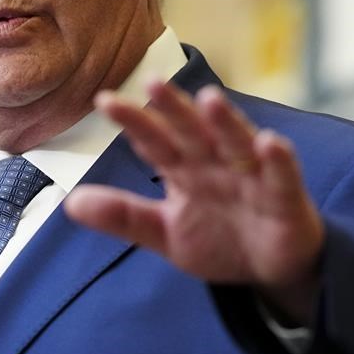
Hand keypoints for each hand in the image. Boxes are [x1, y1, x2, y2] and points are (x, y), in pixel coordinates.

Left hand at [64, 81, 324, 325]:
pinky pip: (281, 175)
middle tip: (152, 81)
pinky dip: (277, 159)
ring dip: (225, 121)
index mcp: (184, 168)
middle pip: (192, 130)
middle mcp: (215, 163)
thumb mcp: (163, 232)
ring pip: (236, 142)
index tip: (105, 101)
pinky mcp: (284, 197)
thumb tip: (70, 203)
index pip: (154, 141)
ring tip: (209, 99)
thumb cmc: (218, 239)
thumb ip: (123, 216)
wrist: (268, 272)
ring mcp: (251, 177)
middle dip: (174, 108)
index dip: (133, 122)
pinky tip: (269, 143)